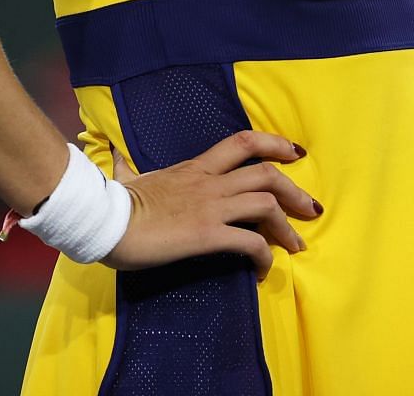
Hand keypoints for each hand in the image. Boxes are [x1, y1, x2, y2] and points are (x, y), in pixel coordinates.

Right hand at [104, 130, 320, 278]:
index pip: (243, 142)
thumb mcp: (128, 178)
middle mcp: (209, 183)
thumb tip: (115, 155)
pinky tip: (262, 270)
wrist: (102, 220)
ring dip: (287, 227)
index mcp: (195, 167)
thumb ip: (128, 167)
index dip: (274, 143)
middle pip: (267, 174)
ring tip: (295, 246)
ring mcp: (210, 207)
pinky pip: (248, 242)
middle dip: (295, 192)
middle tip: (310, 210)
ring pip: (265, 204)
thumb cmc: (112, 202)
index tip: (295, 153)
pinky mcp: (205, 234)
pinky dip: (263, 256)